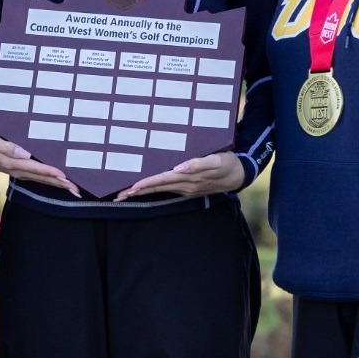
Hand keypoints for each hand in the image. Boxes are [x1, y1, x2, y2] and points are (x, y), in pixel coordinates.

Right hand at [0, 129, 77, 195]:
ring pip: (44, 180)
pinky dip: (54, 182)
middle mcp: (20, 171)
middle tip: (76, 188)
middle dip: (59, 183)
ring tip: (75, 190)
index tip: (62, 174)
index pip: (34, 168)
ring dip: (59, 185)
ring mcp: (23, 173)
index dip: (48, 171)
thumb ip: (7, 148)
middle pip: (42, 178)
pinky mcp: (26, 173)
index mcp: (12, 163)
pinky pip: (42, 179)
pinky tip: (65, 185)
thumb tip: (25, 154)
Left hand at [117, 152, 245, 199]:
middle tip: (118, 196)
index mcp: (188, 179)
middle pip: (156, 189)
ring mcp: (185, 189)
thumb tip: (179, 168)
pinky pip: (165, 189)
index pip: (162, 181)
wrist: (240, 174)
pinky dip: (152, 189)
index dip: (146, 184)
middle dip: (137, 192)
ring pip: (159, 190)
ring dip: (142, 192)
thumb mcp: (216, 161)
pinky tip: (143, 189)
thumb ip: (198, 164)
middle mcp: (184, 186)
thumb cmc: (227, 164)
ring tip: (124, 194)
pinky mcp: (187, 188)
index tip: (130, 187)